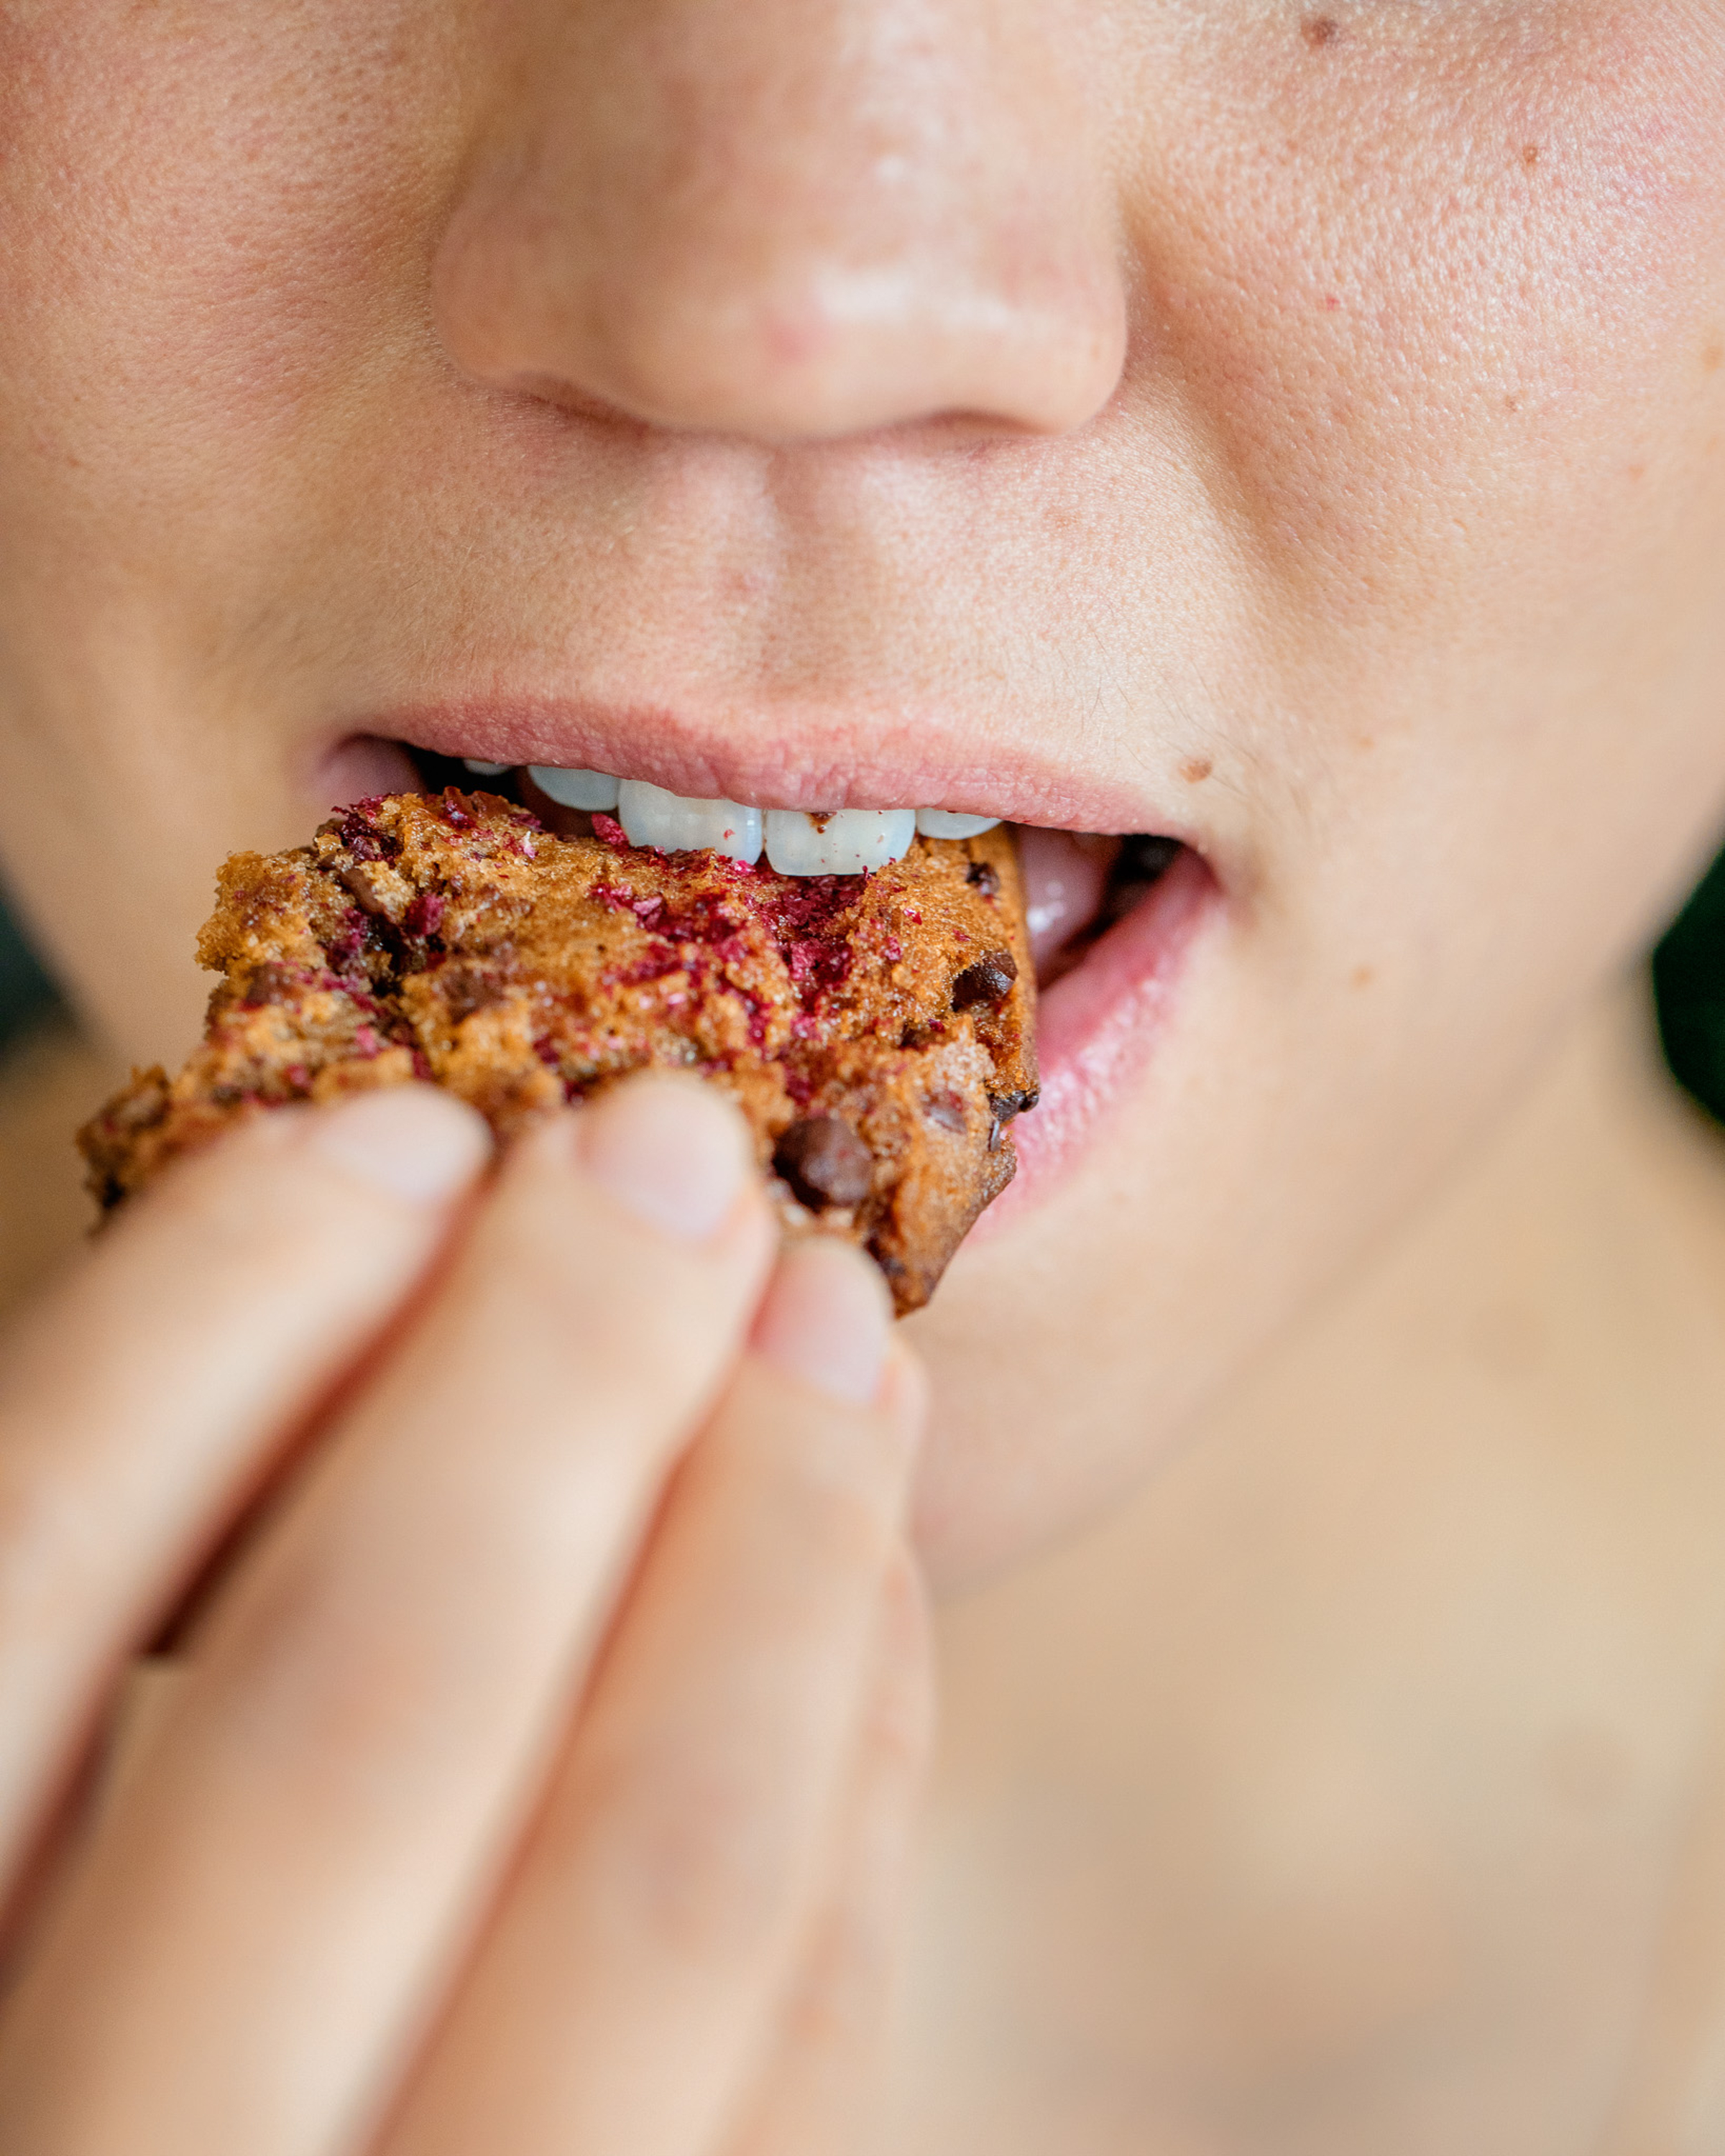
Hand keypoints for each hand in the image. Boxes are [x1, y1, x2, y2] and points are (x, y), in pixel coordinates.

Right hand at [0, 1076, 929, 2155]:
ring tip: (833, 1323)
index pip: (7, 1603)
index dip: (202, 1325)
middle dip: (540, 1381)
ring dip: (768, 1543)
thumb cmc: (106, 2026)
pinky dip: (854, 1767)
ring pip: (652, 1891)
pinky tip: (862, 1577)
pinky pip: (812, 2042)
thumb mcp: (32, 1853)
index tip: (396, 1125)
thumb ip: (111, 1640)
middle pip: (351, 1723)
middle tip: (672, 1147)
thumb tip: (351, 1257)